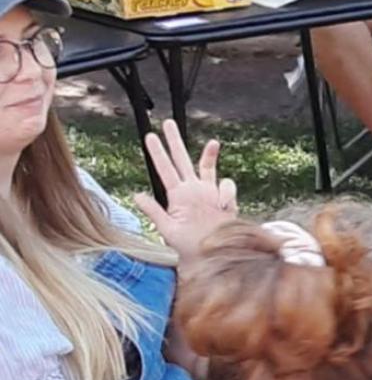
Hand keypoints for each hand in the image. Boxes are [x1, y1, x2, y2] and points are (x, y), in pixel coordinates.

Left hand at [132, 119, 237, 261]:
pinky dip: (226, 192)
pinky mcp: (225, 200)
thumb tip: (136, 194)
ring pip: (207, 167)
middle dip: (175, 141)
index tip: (149, 136)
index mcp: (176, 196)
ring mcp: (209, 193)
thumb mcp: (167, 230)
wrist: (213, 257)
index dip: (157, 153)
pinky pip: (227, 186)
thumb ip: (154, 211)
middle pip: (182, 159)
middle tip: (167, 123)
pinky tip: (224, 206)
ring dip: (209, 154)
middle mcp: (192, 190)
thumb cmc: (188, 247)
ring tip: (213, 143)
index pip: (164, 169)